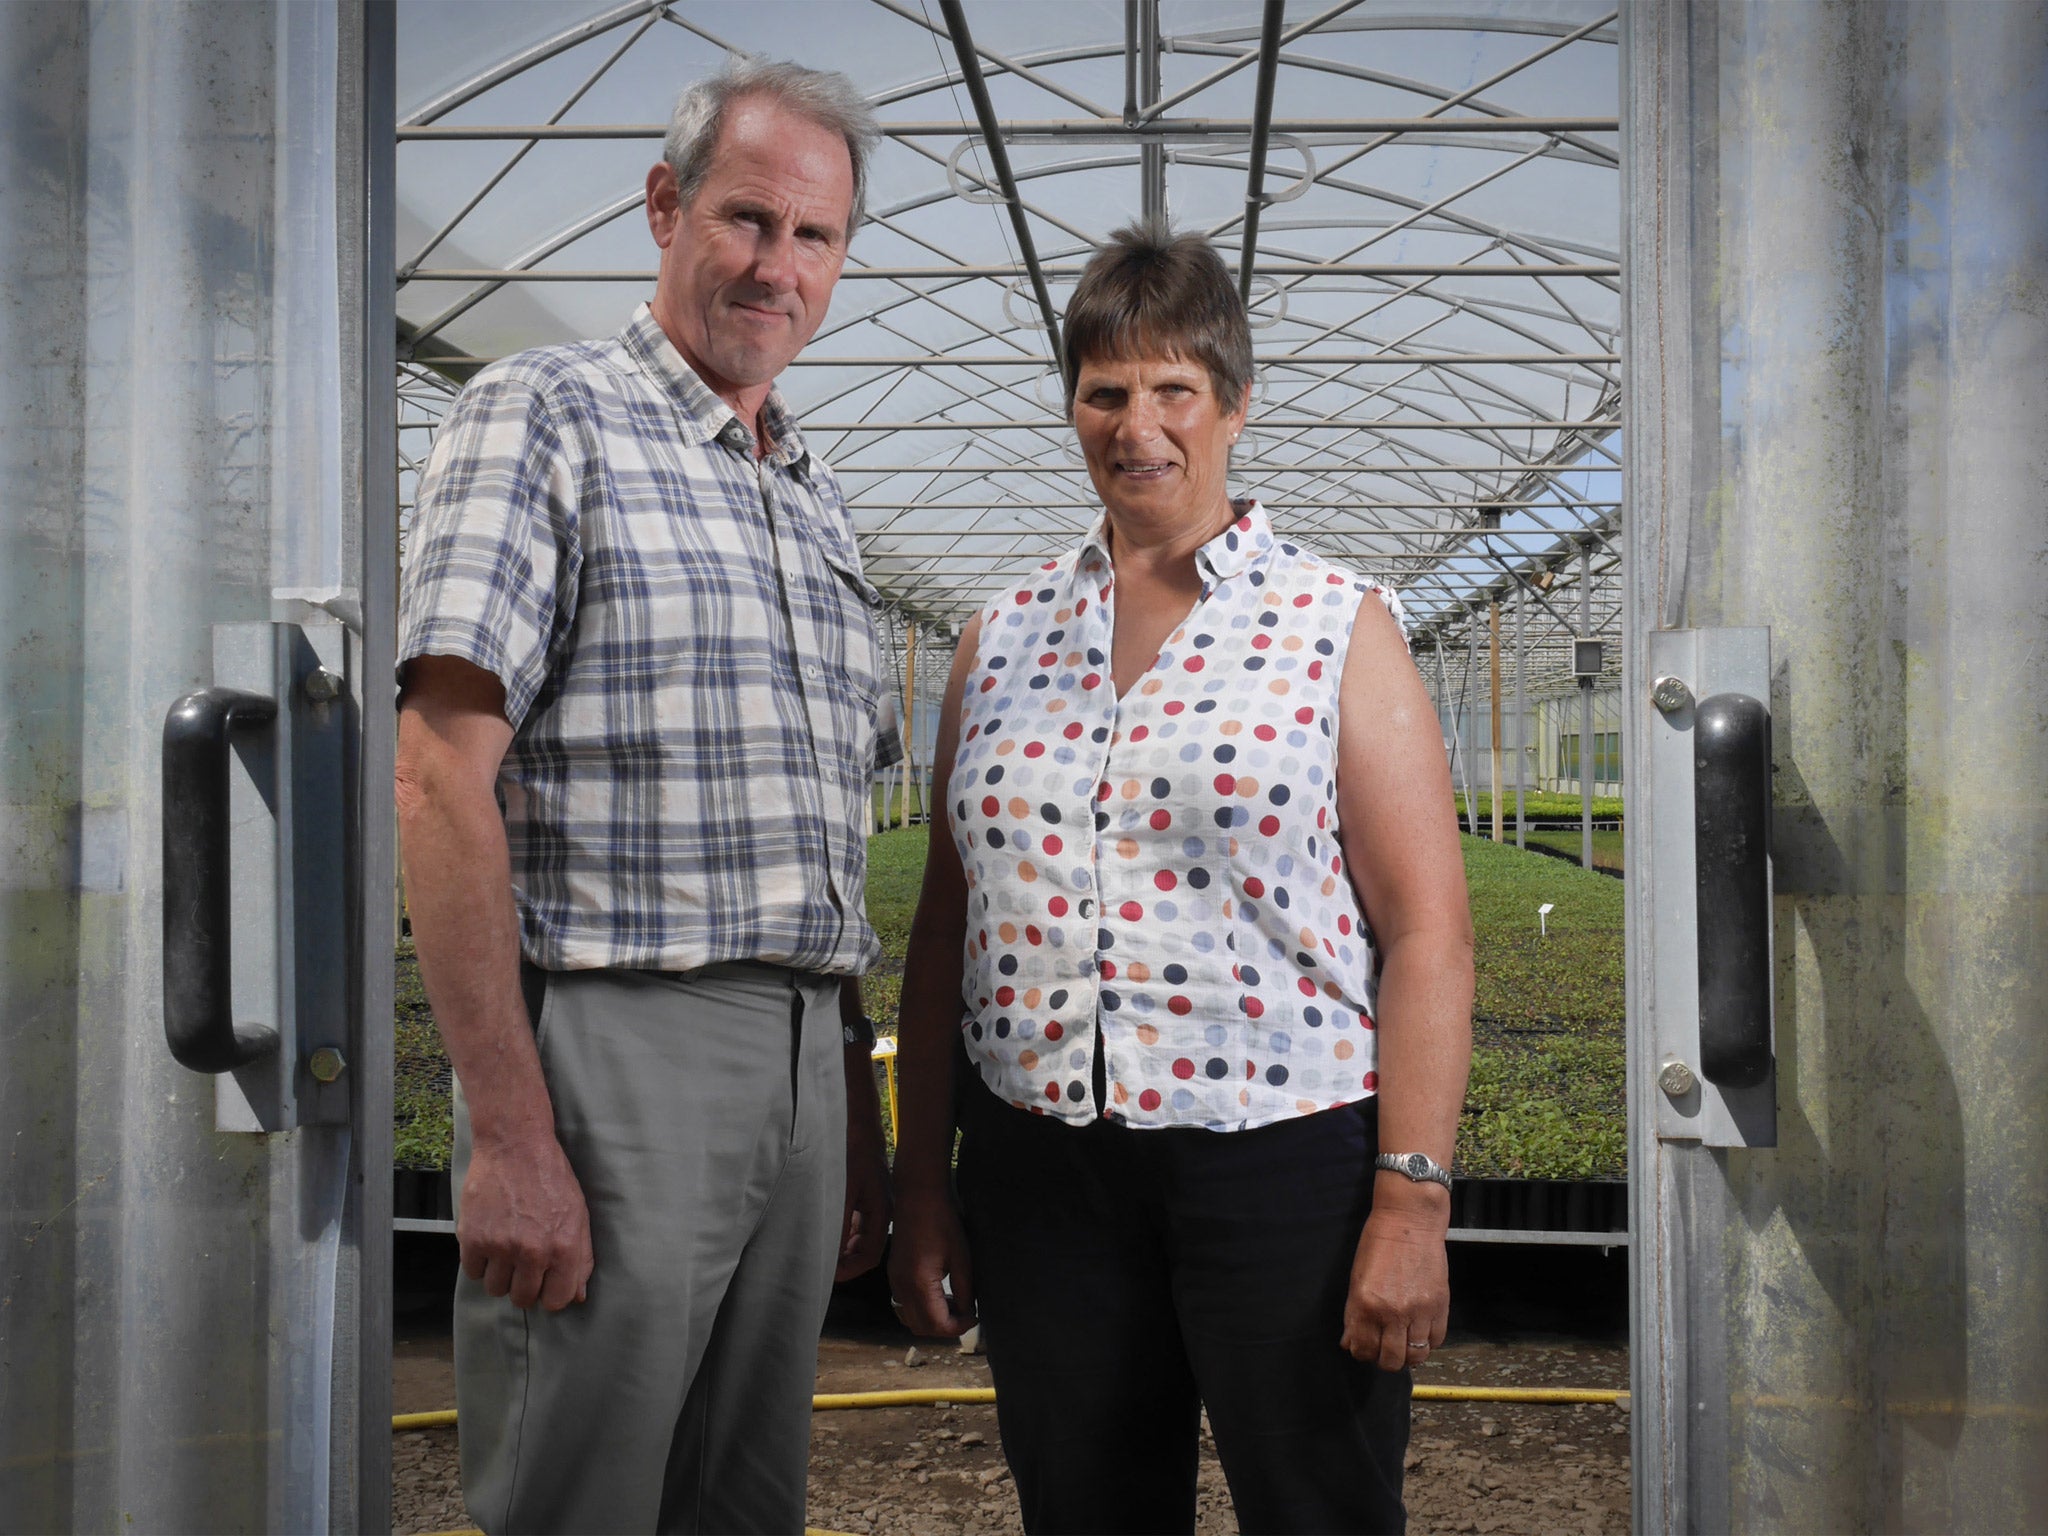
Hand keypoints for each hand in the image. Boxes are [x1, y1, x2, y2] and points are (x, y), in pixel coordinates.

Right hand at [458, 1128, 592, 1311]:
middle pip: (522, 1299)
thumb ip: (581, 1257)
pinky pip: (472, 1273)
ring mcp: (500, 1247)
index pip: (556, 1301)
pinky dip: (479, 1262)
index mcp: (563, 1247)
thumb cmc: (551, 1178)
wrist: (514, 1147)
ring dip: (500, 1276)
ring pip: (496, 1290)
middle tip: (524, 1264)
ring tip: (505, 1250)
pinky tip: (489, 1241)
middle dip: (524, 1286)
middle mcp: (532, 1252)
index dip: (551, 1295)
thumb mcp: (578, 1214)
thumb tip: (578, 1296)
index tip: (546, 1283)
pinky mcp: (472, 1238)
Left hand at [837, 1107, 891, 1281]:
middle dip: (846, 1261)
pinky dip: (843, 1232)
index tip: (829, 1275)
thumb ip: (840, 1222)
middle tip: (822, 1266)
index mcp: (881, 1212)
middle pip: (867, 1248)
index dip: (850, 1270)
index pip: (870, 1255)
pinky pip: (857, 1222)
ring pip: (861, 1236)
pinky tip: (826, 1230)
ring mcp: (874, 1202)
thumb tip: (834, 1253)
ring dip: (844, 1247)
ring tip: (821, 1251)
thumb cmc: (850, 1151)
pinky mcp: (866, 1194)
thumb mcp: (843, 1190)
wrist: (856, 1123)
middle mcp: (882, 1211)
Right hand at [887, 1185, 976, 1337]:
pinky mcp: (894, 1275)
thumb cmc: (941, 1222)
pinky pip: (905, 1305)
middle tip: (966, 1313)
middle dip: (946, 1327)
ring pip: (911, 1319)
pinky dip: (922, 1308)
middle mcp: (902, 1287)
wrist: (918, 1197)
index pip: (937, 1325)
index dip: (959, 1327)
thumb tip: (968, 1312)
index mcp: (919, 1284)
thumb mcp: (961, 1258)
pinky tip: (940, 1293)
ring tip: (955, 1303)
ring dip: (932, 1320)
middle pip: (922, 1327)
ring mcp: (895, 1281)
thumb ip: (964, 1290)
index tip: (974, 1317)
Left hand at [1340, 1199, 1449, 1370]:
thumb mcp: (1356, 1278)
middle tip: (1384, 1348)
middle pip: (1391, 1361)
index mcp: (1365, 1304)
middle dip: (1384, 1360)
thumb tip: (1350, 1343)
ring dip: (1408, 1354)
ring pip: (1416, 1356)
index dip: (1362, 1353)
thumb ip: (1353, 1314)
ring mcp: (1419, 1311)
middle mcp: (1392, 1313)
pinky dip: (1427, 1341)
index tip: (1364, 1346)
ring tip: (1403, 1341)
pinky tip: (1419, 1330)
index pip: (1363, 1349)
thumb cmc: (1378, 1245)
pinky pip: (1436, 1340)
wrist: (1410, 1222)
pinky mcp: (1440, 1306)